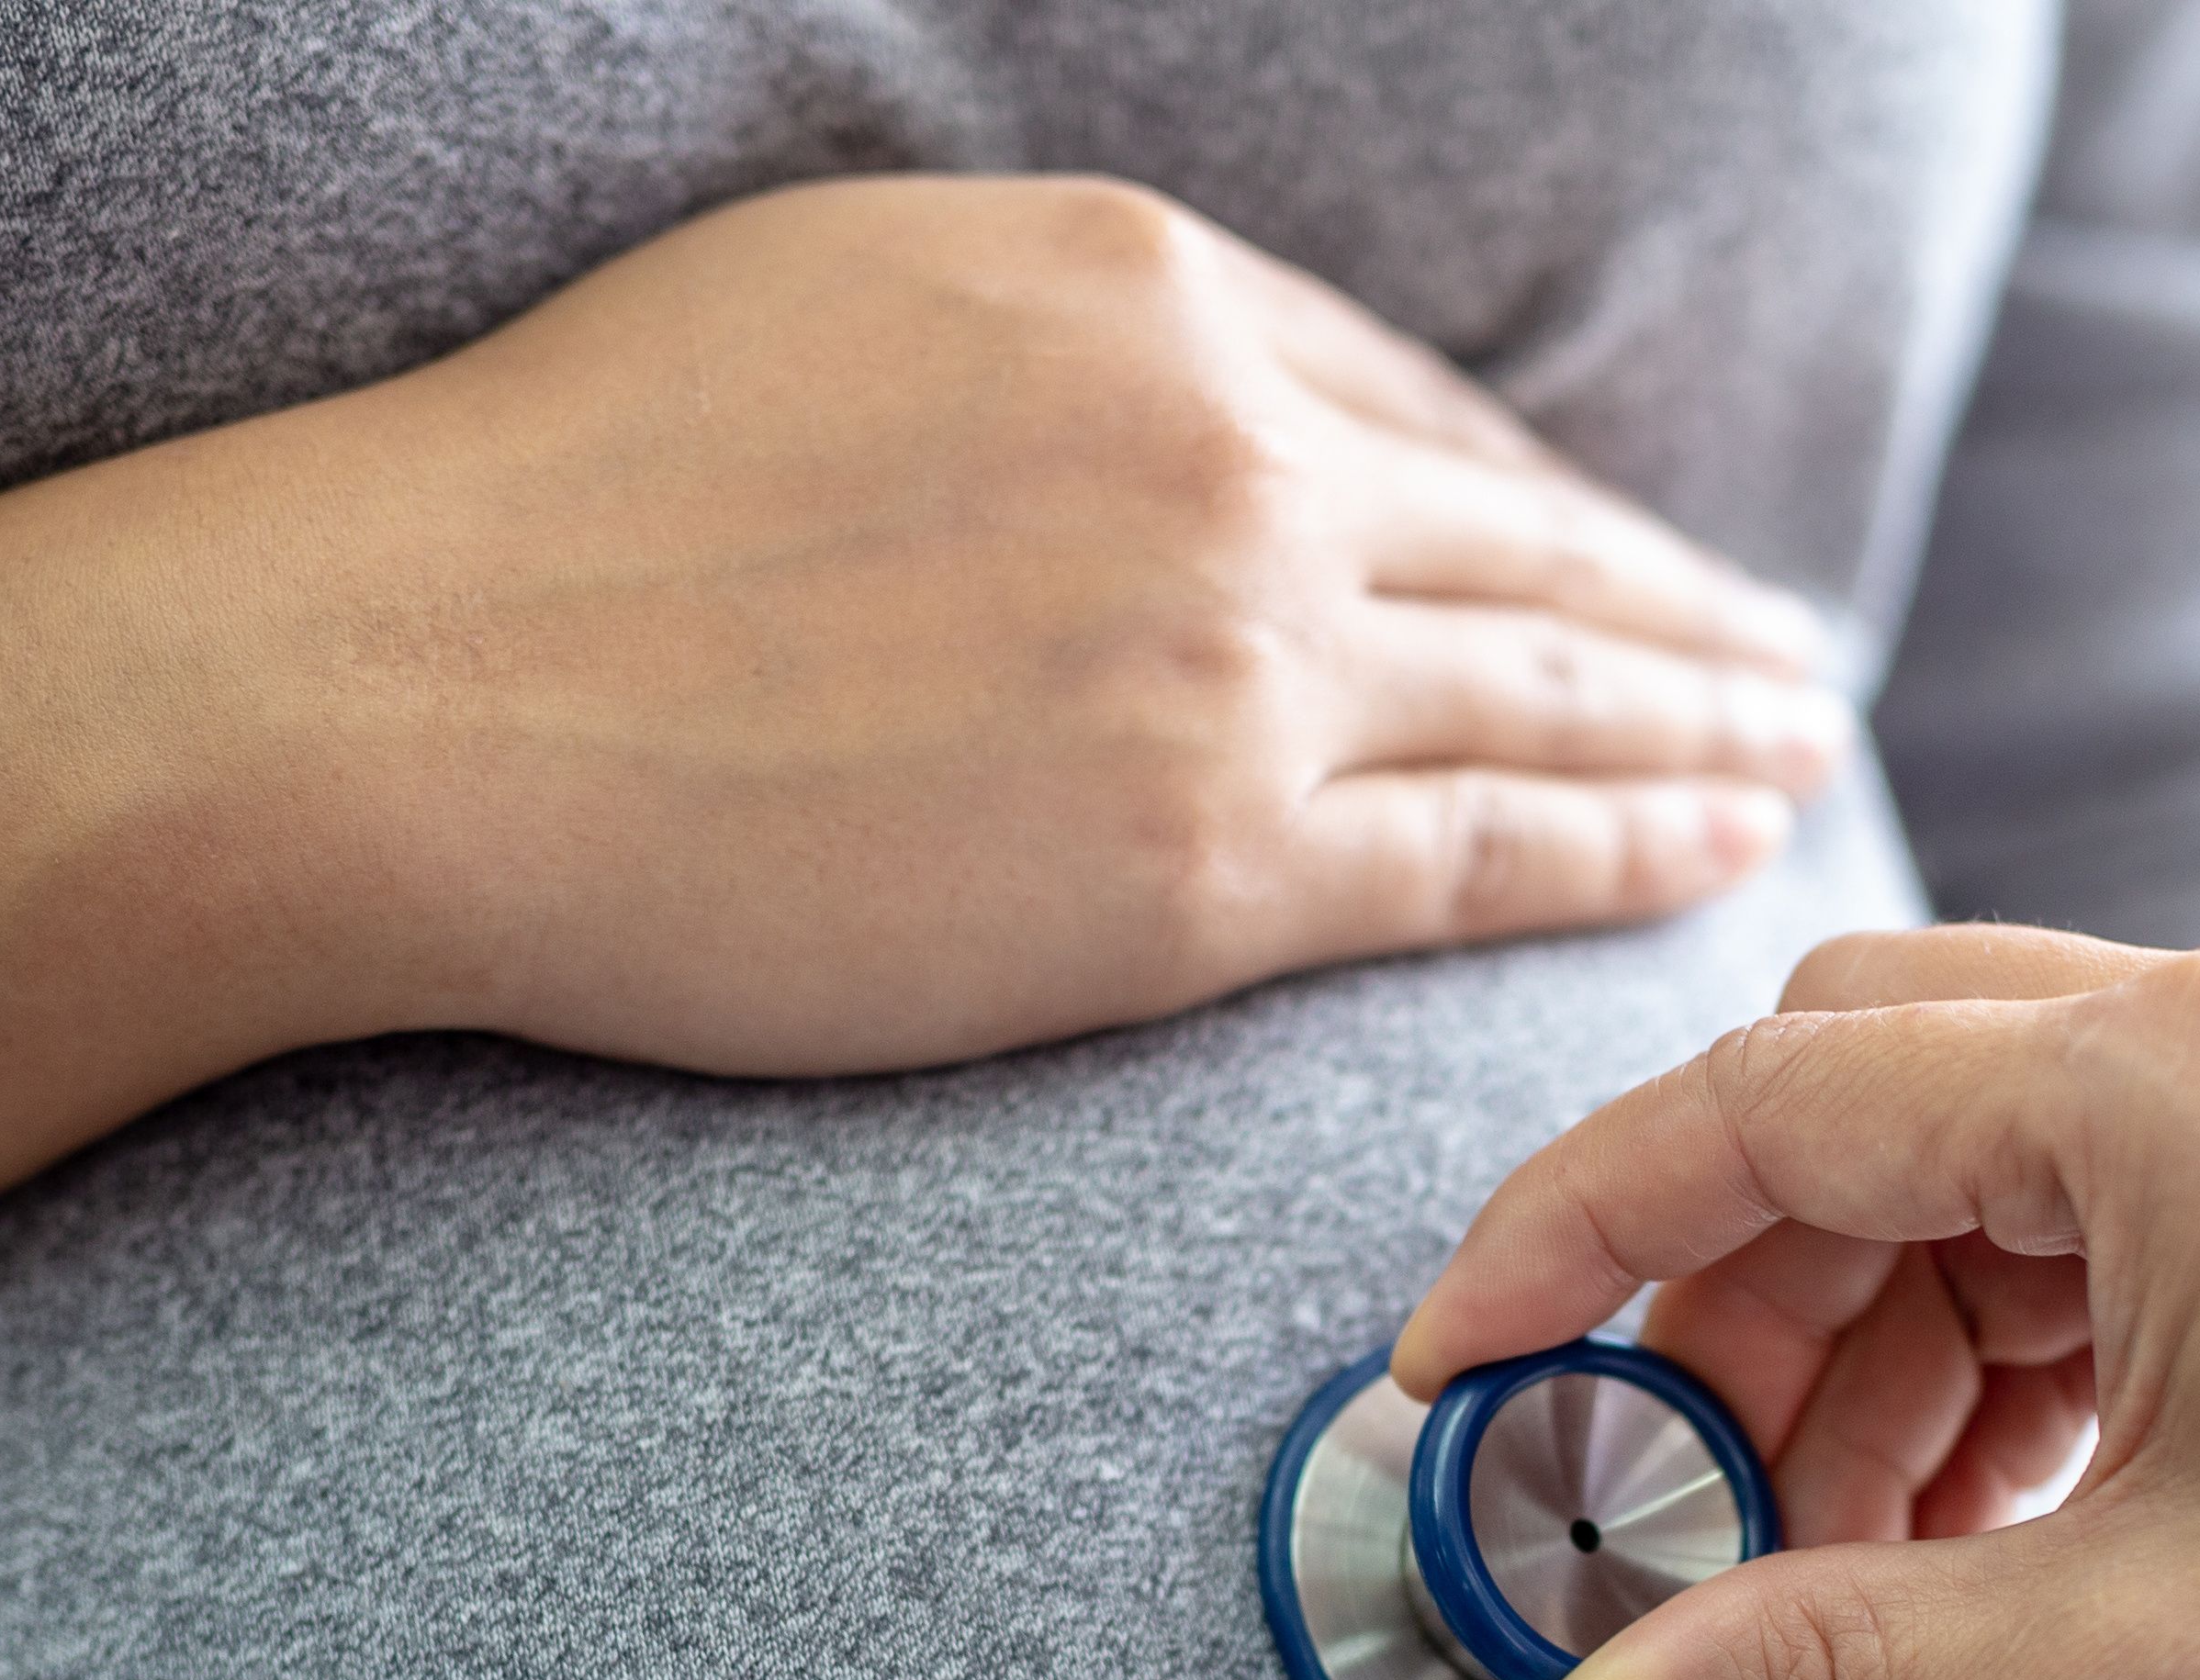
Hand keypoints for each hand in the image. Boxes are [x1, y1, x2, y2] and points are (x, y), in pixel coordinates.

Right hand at [259, 172, 1845, 1073]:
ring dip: (1694, 727)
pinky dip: (1617, 851)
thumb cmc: (558, 497)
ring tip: (1790, 754)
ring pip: (1544, 695)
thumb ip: (1045, 349)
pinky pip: (1474, 858)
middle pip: (1524, 540)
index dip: (1525, 495)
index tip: (1602, 553)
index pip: (1403, 406)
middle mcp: (1228, 455)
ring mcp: (1229, 661)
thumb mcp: (839, 293)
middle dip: (1672, 606)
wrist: (409, 681)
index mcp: (1140, 291)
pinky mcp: (1197, 868)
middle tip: (1779, 658)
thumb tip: (1145, 412)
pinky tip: (1710, 850)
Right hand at [1389, 928, 2199, 1679]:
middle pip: (1865, 1100)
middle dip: (1732, 1317)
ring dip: (1872, 1362)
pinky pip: (2117, 1213)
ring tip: (1848, 1579)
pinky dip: (2009, 1360)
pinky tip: (1985, 1534)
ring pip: (1986, 1167)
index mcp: (2187, 1086)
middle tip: (1671, 1530)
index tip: (1460, 1377)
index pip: (1770, 1101)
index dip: (1574, 1242)